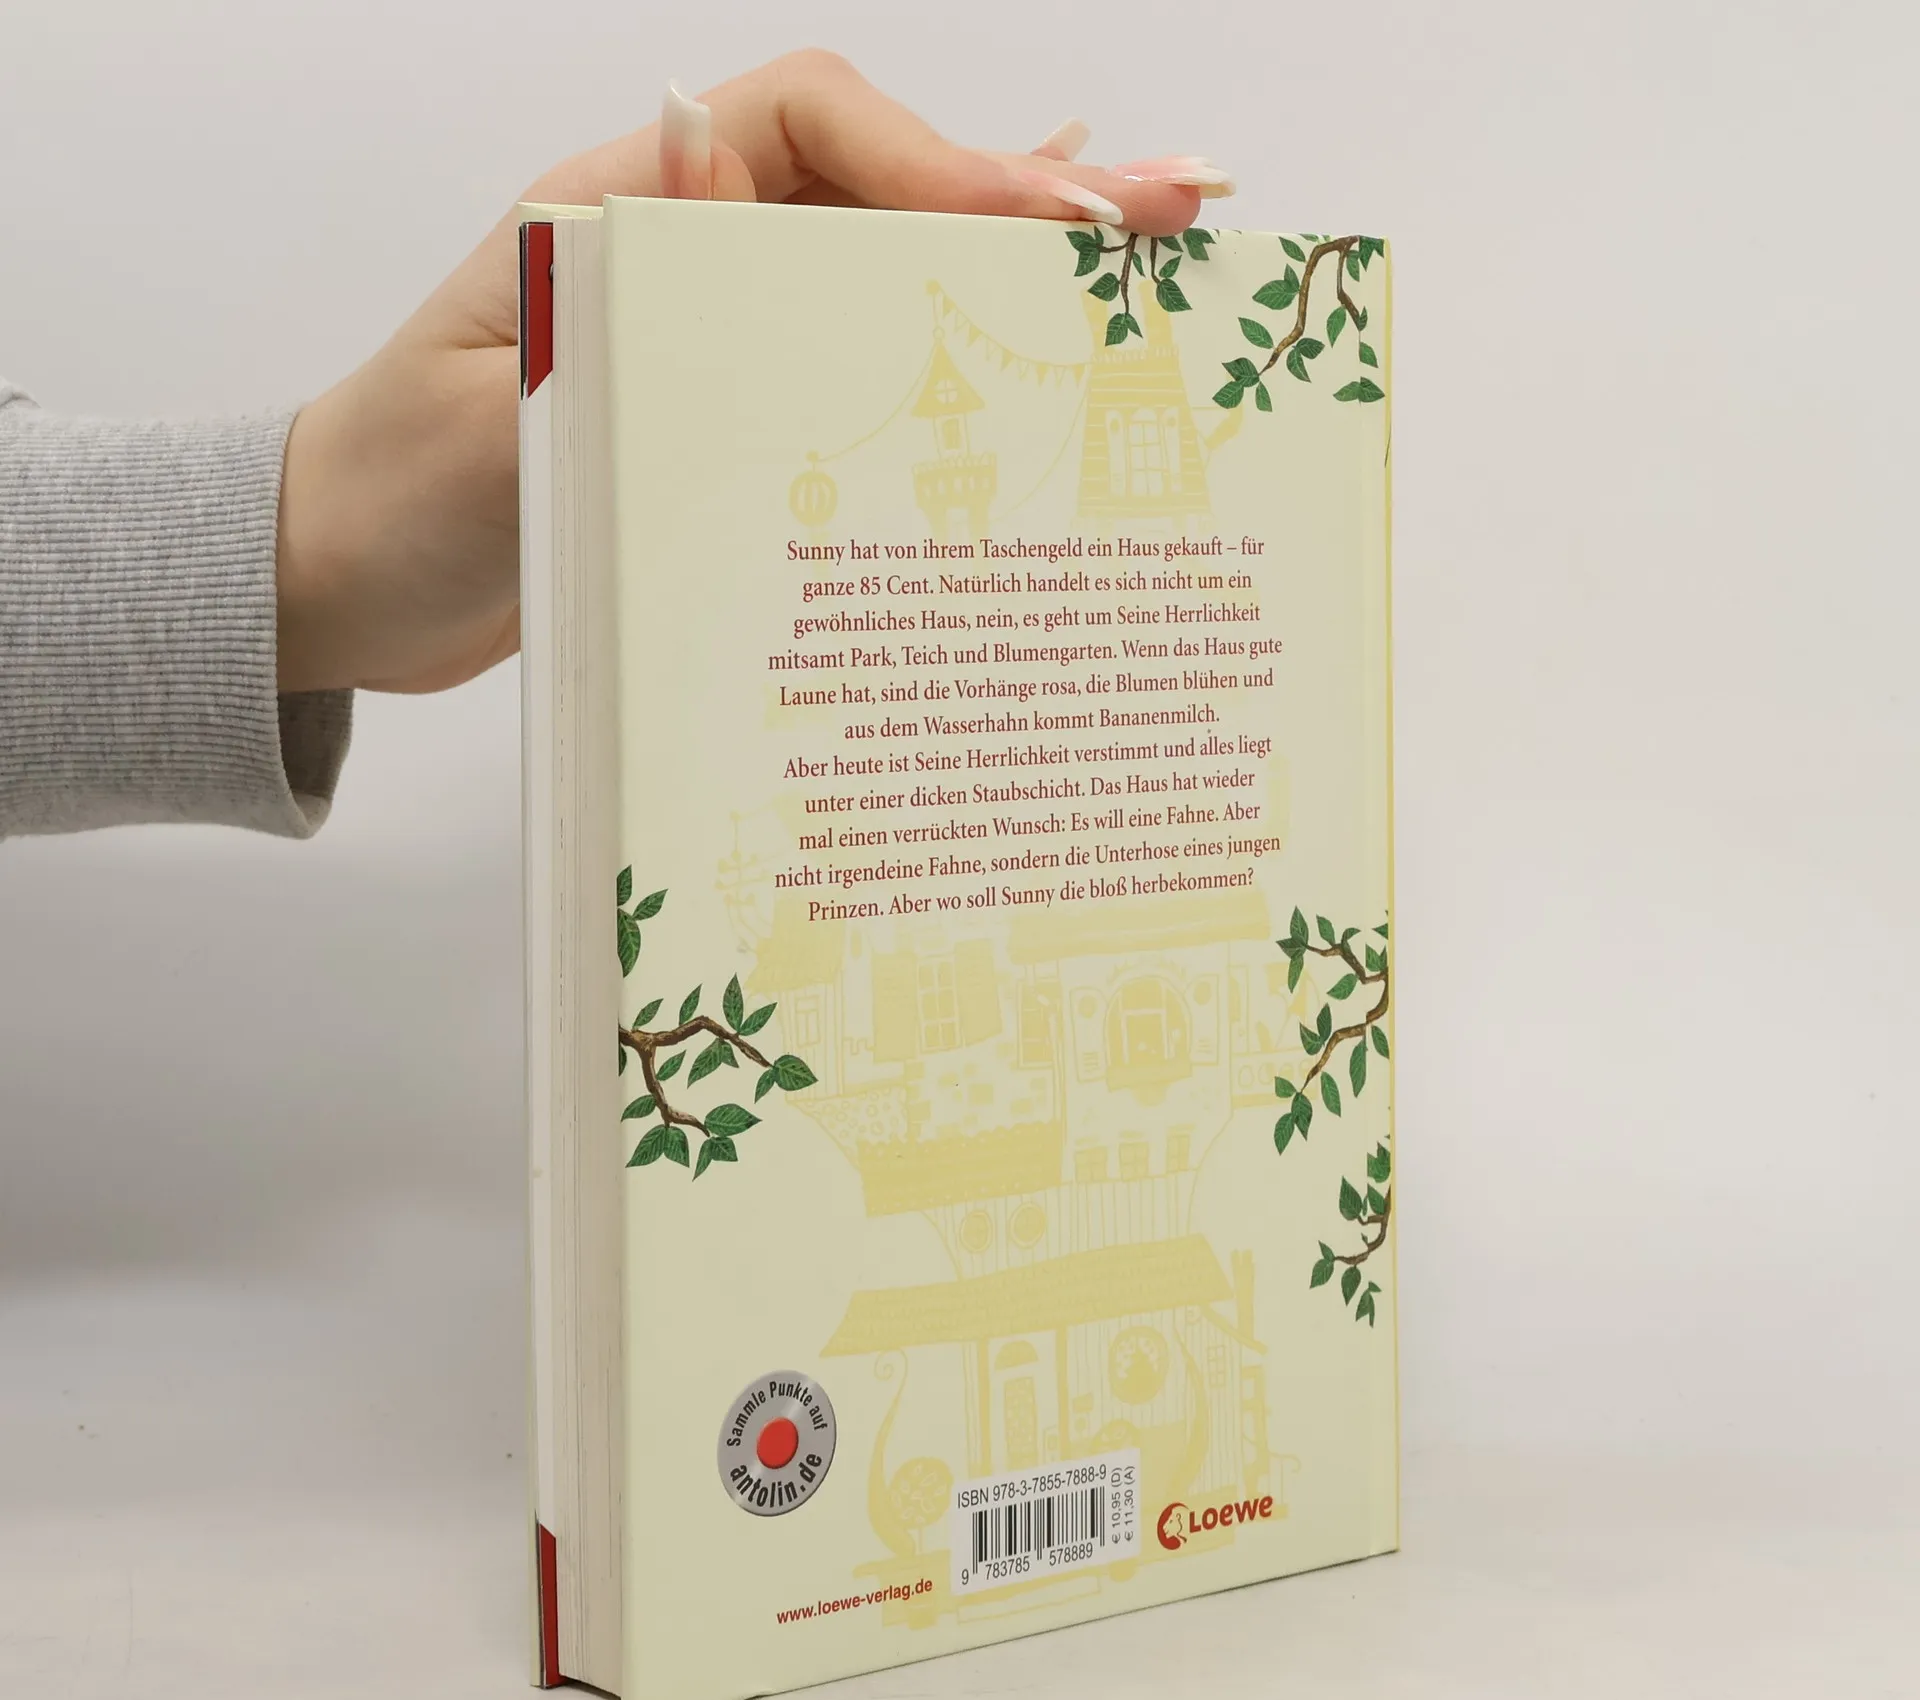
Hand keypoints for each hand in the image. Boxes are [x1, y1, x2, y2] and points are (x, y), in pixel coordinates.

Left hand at [275, 49, 1229, 693]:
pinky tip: (1041, 333)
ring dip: (1018, 262)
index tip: (1052, 227)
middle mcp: (684, 244)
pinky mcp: (728, 406)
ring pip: (886, 263)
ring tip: (1160, 262)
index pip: (812, 128)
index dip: (940, 158)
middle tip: (1181, 211)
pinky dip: (952, 336)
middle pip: (882, 184)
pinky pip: (856, 349)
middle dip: (1033, 196)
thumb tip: (720, 149)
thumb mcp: (499, 419)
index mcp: (622, 207)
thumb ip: (609, 307)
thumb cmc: (400, 505)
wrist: (344, 586)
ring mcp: (712, 325)